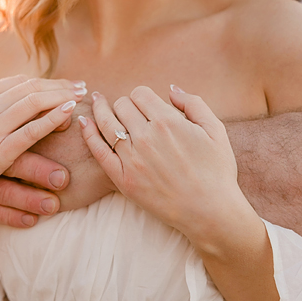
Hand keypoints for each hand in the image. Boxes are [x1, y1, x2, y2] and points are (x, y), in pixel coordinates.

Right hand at [0, 76, 84, 216]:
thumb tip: (14, 90)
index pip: (19, 82)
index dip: (47, 82)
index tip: (68, 84)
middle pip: (30, 88)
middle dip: (60, 86)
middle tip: (82, 87)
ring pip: (33, 103)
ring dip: (61, 96)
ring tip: (81, 96)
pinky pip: (31, 129)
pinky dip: (53, 117)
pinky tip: (70, 112)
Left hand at [79, 86, 263, 251]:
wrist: (209, 211)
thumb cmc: (217, 170)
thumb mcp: (216, 130)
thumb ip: (193, 104)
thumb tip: (171, 90)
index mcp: (168, 122)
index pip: (140, 94)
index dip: (143, 96)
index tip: (147, 105)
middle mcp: (146, 137)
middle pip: (122, 105)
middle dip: (126, 104)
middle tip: (130, 111)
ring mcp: (131, 158)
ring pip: (106, 123)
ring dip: (101, 110)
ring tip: (97, 102)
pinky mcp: (123, 179)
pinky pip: (98, 150)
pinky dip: (88, 133)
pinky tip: (84, 122)